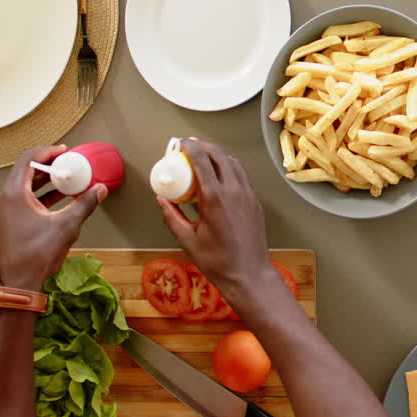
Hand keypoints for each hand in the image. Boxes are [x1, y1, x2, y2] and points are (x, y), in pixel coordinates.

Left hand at [0, 145, 105, 290]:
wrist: (18, 283)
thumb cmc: (37, 254)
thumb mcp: (66, 226)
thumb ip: (84, 204)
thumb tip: (99, 190)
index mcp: (14, 194)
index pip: (27, 160)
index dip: (46, 152)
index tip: (63, 151)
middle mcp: (4, 199)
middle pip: (24, 172)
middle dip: (47, 166)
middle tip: (66, 164)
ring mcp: (3, 211)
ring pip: (23, 187)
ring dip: (45, 182)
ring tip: (65, 181)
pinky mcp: (6, 222)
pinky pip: (22, 200)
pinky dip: (39, 196)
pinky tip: (57, 201)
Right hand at [156, 139, 277, 309]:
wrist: (249, 274)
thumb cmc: (217, 261)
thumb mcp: (187, 240)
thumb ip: (172, 216)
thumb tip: (161, 199)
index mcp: (215, 198)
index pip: (202, 161)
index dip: (190, 147)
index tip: (181, 143)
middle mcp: (234, 192)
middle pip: (220, 156)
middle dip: (204, 146)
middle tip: (191, 145)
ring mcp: (248, 195)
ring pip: (234, 164)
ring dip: (218, 155)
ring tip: (204, 155)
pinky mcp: (255, 202)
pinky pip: (242, 176)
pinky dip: (230, 168)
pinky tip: (221, 174)